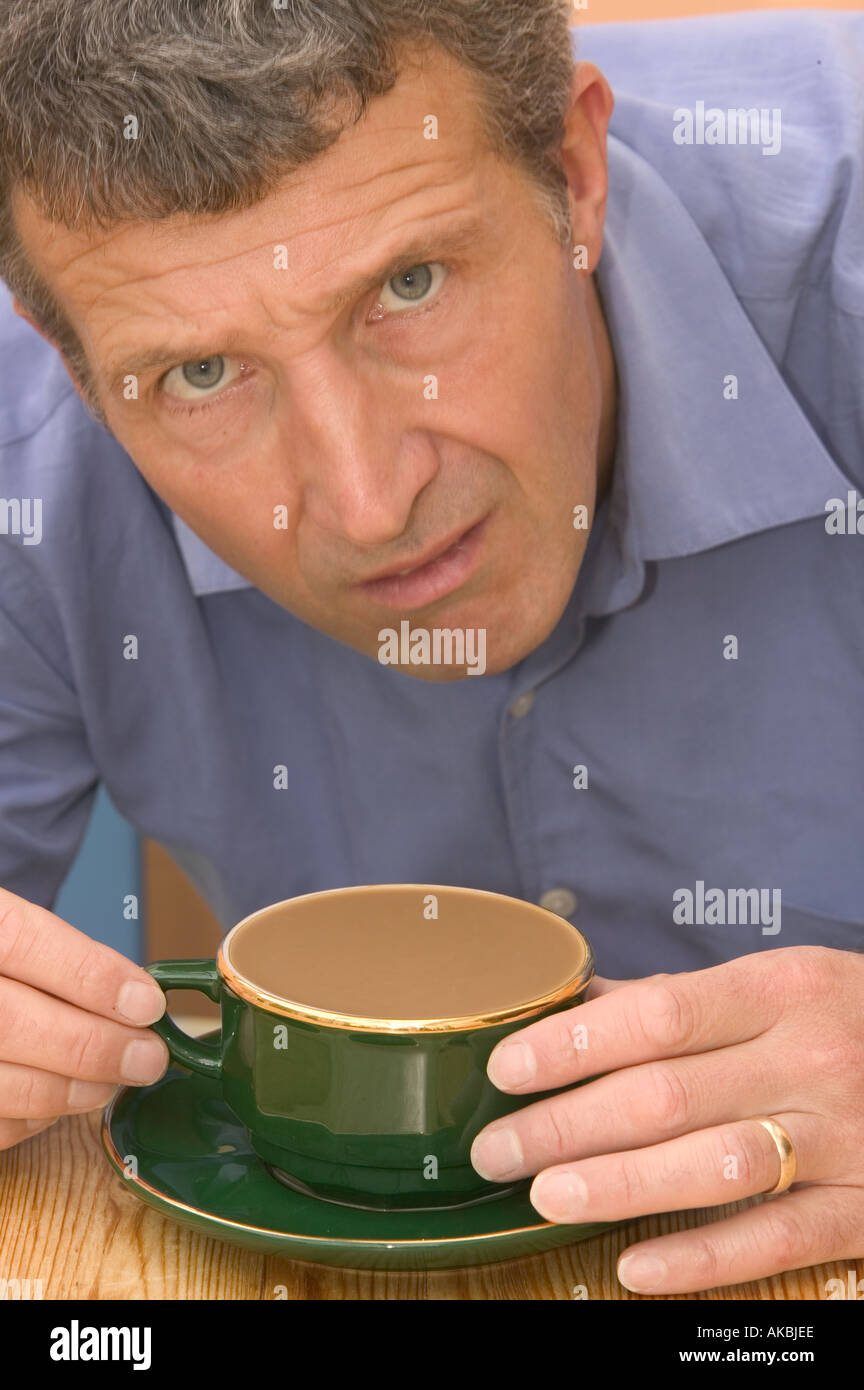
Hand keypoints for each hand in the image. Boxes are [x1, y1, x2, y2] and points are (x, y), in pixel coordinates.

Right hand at [0, 885, 168, 1149]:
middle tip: (148, 1057)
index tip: (147, 1003)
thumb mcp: (9, 929)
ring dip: (68, 1089)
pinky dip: (32, 1117)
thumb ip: (61, 957)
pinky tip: (61, 1098)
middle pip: (11, 1022)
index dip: (90, 975)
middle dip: (92, 1045)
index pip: (24, 941)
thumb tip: (137, 1000)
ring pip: (1, 1082)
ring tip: (112, 1081)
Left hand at [470, 945, 863, 1293]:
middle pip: (667, 1096)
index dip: (574, 1044)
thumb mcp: (780, 984)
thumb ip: (682, 1001)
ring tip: (544, 1196)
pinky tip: (634, 1266)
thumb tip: (580, 1002)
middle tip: (498, 1148)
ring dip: (618, 1185)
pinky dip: (701, 1259)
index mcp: (782, 989)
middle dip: (567, 1124)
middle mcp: (810, 1060)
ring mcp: (843, 1138)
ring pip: (712, 1169)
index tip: (508, 1067)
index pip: (658, 1017)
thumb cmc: (848, 1017)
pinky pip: (775, 1239)